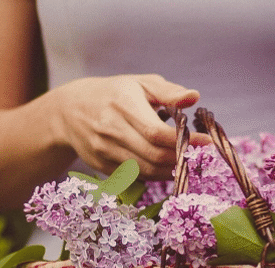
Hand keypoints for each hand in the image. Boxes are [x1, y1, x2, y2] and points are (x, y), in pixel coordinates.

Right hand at [50, 74, 210, 179]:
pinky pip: (136, 176)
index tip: (205, 141)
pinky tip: (166, 166)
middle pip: (153, 155)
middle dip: (180, 158)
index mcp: (123, 105)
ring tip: (184, 160)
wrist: (69, 111)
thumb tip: (194, 97)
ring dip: (170, 169)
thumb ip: (168, 91)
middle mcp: (111, 129)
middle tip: (196, 154)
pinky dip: (155, 174)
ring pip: (146, 170)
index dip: (184, 141)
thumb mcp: (140, 84)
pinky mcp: (101, 166)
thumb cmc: (114, 93)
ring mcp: (104, 150)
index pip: (157, 132)